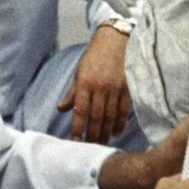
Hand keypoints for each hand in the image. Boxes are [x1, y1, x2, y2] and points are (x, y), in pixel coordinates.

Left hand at [57, 25, 132, 142]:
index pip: (80, 112)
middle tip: (90, 148)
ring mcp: (115, 88)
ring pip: (110, 117)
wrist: (115, 39)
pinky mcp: (127, 88)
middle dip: (93, 135)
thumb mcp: (79, 71)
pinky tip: (116, 132)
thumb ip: (72, 92)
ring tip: (102, 144)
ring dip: (106, 133)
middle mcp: (100, 87)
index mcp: (85, 83)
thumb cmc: (94, 56)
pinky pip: (124, 110)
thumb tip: (61, 109)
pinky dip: (120, 123)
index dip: (77, 129)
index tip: (75, 142)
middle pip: (96, 118)